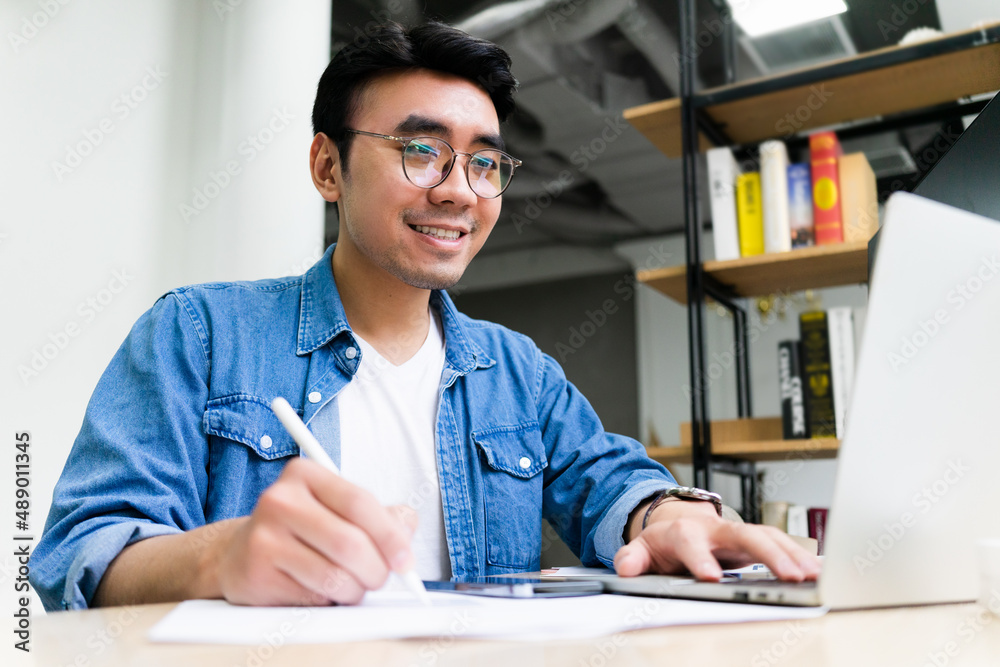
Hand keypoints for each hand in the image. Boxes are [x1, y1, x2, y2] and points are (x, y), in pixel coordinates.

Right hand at [211, 458, 417, 605]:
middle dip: (376, 570)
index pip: (358, 502)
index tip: (405, 559)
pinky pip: (312, 599)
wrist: (240, 554)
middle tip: (380, 578)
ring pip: (333, 576)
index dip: (390, 535)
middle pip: (349, 543)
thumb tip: (407, 529)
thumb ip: (381, 515)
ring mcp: (263, 538)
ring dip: (355, 591)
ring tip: (351, 586)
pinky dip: (329, 602)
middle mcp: (280, 500)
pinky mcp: (256, 575)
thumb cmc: (303, 530)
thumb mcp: (338, 510)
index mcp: (304, 474)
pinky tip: (321, 591)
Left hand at [613, 498, 821, 581]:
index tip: (711, 577)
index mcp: (685, 532)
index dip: (701, 558)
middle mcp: (715, 529)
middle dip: (768, 554)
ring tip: (814, 575)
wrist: (675, 523)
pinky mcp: (754, 540)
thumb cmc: (663, 542)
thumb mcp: (640, 549)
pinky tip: (819, 570)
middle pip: (745, 535)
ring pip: (769, 537)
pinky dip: (801, 556)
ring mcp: (737, 533)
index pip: (692, 543)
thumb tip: (624, 568)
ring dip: (793, 555)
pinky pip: (781, 544)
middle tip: (788, 577)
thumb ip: (631, 559)